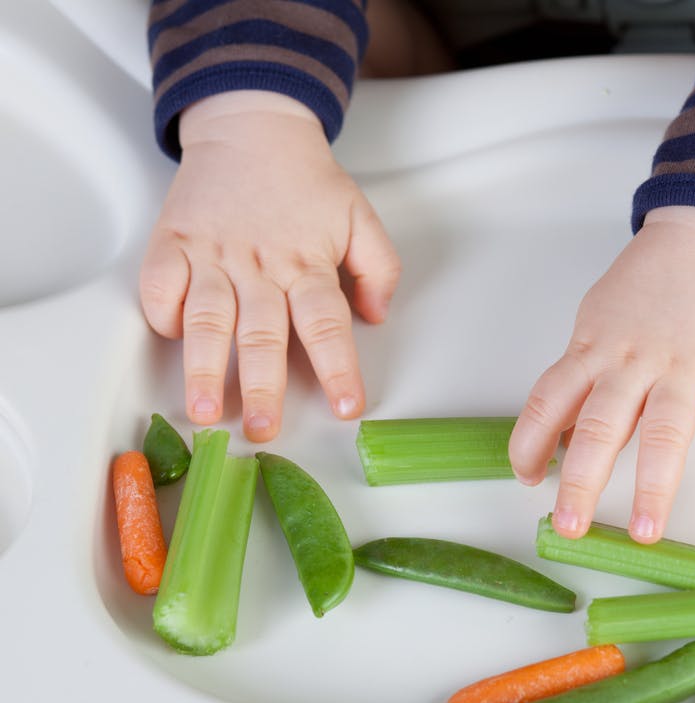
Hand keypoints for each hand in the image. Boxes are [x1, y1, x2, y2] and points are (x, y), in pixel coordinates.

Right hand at [139, 91, 399, 441]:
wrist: (252, 126)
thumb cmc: (306, 181)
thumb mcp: (360, 217)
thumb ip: (379, 268)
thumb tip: (375, 315)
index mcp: (308, 263)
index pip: (327, 325)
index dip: (338, 368)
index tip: (347, 407)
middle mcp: (259, 265)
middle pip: (262, 333)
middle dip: (262, 387)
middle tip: (261, 429)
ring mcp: (212, 254)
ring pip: (207, 319)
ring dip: (204, 368)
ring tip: (203, 411)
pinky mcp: (173, 242)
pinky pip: (160, 285)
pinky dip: (162, 314)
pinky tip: (171, 340)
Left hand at [510, 205, 694, 542]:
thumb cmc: (648, 285)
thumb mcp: (598, 322)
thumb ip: (583, 379)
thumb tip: (563, 439)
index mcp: (592, 350)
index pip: (547, 402)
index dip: (530, 444)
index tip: (528, 480)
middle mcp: (631, 362)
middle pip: (599, 426)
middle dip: (581, 482)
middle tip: (570, 527)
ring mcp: (683, 365)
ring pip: (662, 430)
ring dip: (653, 486)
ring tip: (644, 531)